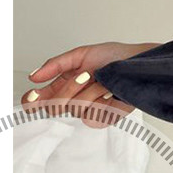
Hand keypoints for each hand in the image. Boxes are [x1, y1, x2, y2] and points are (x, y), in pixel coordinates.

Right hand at [20, 41, 158, 128]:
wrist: (139, 64)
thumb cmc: (116, 56)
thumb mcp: (83, 54)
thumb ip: (57, 64)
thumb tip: (34, 76)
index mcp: (65, 84)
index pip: (40, 99)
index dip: (33, 101)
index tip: (33, 95)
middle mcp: (74, 98)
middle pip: (54, 107)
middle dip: (69, 90)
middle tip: (85, 76)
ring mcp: (88, 109)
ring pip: (74, 110)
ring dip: (91, 92)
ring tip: (104, 81)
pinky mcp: (104, 117)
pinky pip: (92, 118)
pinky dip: (102, 102)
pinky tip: (111, 93)